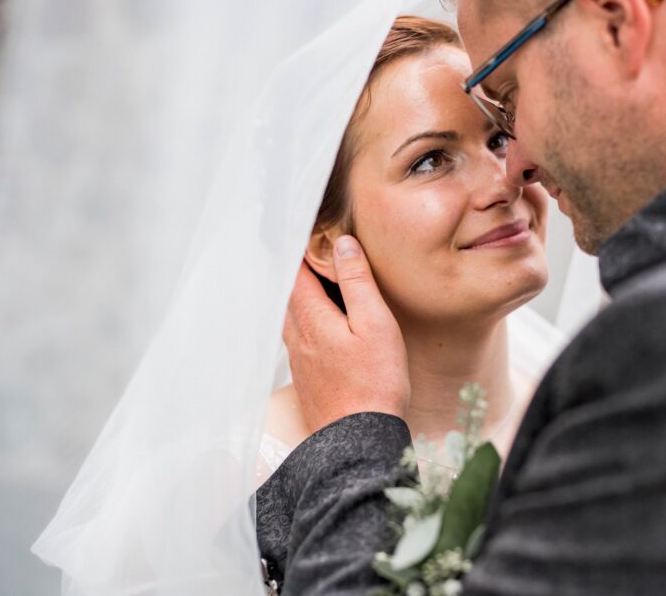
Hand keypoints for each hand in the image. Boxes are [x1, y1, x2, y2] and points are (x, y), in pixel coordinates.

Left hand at [283, 235, 409, 432]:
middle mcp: (296, 335)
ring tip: (319, 277)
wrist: (359, 439)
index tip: (306, 226)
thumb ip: (358, 282)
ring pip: (293, 313)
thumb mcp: (375, 324)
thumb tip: (344, 245)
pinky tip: (326, 320)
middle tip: (311, 245)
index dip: (300, 246)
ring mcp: (299, 357)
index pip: (296, 269)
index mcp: (310, 317)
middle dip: (300, 267)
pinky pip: (300, 334)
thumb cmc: (374, 382)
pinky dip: (308, 316)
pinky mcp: (307, 374)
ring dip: (302, 293)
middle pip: (290, 290)